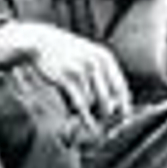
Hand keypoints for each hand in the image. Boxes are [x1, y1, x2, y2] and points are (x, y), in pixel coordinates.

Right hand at [0, 20, 130, 125]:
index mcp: (105, 58)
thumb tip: (120, 99)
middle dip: (109, 115)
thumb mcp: (90, 55)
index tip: (125, 120)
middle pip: (110, 98)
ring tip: (90, 117)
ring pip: (94, 102)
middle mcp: (96, 63)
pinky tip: (89, 125)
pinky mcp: (67, 78)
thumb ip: (105, 73)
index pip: (121, 88)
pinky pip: (81, 104)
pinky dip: (86, 117)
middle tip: (107, 125)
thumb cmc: (67, 52)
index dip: (125, 106)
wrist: (41, 42)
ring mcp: (81, 70)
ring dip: (93, 113)